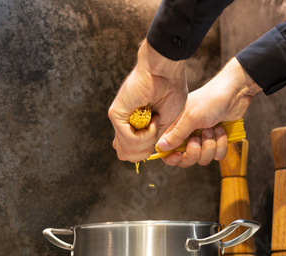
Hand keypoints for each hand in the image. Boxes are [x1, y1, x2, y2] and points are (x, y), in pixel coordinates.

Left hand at [108, 40, 187, 161]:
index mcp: (133, 124)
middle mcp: (123, 122)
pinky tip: (153, 119)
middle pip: (126, 155)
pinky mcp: (116, 114)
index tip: (159, 135)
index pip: (129, 152)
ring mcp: (119, 118)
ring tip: (156, 122)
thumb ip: (152, 139)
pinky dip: (145, 135)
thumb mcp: (165, 123)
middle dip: (145, 150)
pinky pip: (129, 139)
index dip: (145, 152)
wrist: (166, 71)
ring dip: (148, 141)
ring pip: (127, 149)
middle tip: (157, 131)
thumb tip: (143, 155)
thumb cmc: (170, 91)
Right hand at [157, 57, 261, 167]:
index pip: (166, 150)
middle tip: (198, 138)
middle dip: (194, 152)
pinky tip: (221, 131)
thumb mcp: (191, 117)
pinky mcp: (216, 142)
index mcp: (176, 128)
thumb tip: (160, 147)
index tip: (179, 155)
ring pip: (202, 159)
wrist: (234, 93)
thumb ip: (176, 135)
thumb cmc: (210, 100)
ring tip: (212, 129)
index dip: (171, 157)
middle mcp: (187, 136)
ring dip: (210, 145)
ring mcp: (202, 140)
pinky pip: (217, 155)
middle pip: (185, 159)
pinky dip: (221, 144)